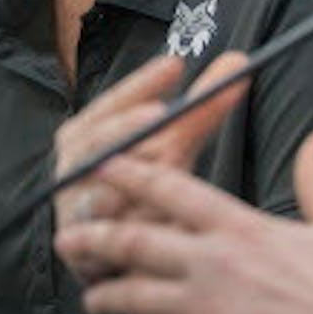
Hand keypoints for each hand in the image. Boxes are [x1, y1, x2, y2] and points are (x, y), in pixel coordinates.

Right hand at [53, 51, 250, 281]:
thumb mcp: (171, 142)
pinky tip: (158, 218)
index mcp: (85, 135)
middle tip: (162, 114)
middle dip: (128, 129)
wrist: (114, 248)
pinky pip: (106, 241)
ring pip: (100, 193)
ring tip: (159, 161)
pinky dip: (132, 229)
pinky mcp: (82, 254)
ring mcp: (73, 212)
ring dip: (127, 181)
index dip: (141, 84)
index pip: (110, 103)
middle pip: (97, 144)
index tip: (175, 64)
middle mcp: (73, 170)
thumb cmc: (144, 180)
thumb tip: (239, 59)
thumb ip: (199, 108)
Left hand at [54, 130, 312, 313]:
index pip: (171, 189)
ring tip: (93, 296)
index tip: (101, 165)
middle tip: (69, 236)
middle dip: (94, 236)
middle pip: (134, 240)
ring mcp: (207, 307)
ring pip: (133, 295)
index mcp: (239, 225)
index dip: (130, 173)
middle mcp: (214, 261)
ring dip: (106, 294)